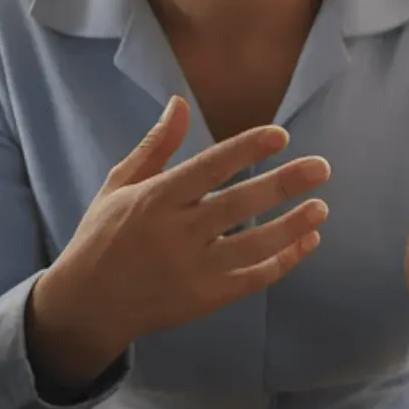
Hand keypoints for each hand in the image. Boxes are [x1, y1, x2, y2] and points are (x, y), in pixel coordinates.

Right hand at [27, 96, 331, 389]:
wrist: (87, 306)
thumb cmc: (103, 237)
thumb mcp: (118, 185)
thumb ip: (156, 146)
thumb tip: (180, 103)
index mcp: (155, 199)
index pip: (208, 168)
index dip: (246, 150)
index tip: (281, 136)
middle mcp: (176, 234)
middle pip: (238, 204)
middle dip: (283, 184)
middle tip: (322, 167)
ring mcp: (192, 270)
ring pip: (253, 246)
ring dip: (292, 226)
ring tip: (321, 207)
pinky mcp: (205, 298)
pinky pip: (253, 279)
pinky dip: (283, 261)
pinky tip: (307, 242)